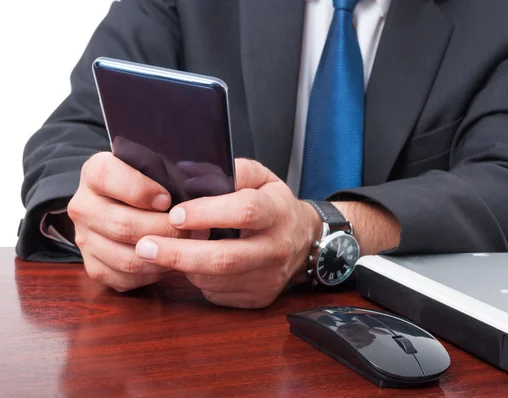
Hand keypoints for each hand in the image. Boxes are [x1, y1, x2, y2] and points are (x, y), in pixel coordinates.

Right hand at [67, 152, 190, 291]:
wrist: (131, 202)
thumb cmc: (153, 182)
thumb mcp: (157, 166)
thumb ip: (167, 172)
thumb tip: (194, 191)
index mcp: (95, 172)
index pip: (108, 177)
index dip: (140, 190)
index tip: (167, 199)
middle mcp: (83, 205)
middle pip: (122, 225)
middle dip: (164, 230)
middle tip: (193, 230)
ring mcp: (84, 238)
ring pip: (125, 258)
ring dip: (162, 257)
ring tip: (187, 249)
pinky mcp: (92, 266)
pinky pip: (122, 279)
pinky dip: (151, 275)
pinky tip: (168, 263)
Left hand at [134, 158, 320, 308]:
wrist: (305, 243)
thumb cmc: (274, 206)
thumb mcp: (262, 178)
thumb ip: (234, 170)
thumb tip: (191, 173)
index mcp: (277, 212)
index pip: (244, 212)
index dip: (207, 213)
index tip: (174, 214)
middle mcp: (276, 248)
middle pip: (225, 258)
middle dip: (180, 254)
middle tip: (145, 246)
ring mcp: (268, 278)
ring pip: (214, 279)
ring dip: (184, 266)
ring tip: (165, 251)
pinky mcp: (259, 298)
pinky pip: (217, 293)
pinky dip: (198, 279)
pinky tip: (193, 264)